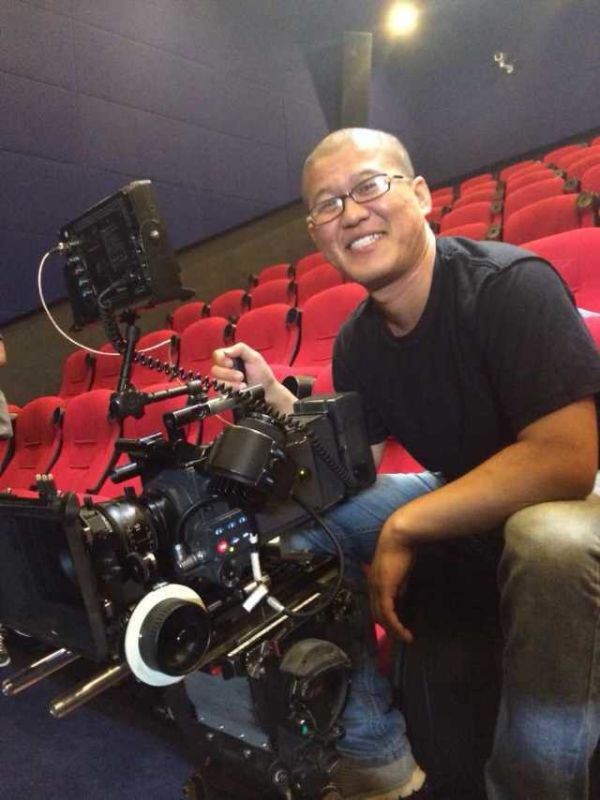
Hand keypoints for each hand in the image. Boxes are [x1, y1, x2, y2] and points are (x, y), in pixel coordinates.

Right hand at [212, 342, 274, 391]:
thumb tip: (225, 351)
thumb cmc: (262, 374)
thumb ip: (240, 349)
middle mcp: (225, 369)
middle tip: (241, 376)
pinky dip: (232, 389)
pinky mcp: (225, 391)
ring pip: (217, 381)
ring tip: (243, 385)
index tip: (231, 364)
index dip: (222, 359)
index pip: (217, 355)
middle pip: (215, 369)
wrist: (267, 391)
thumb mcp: (254, 357)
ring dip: (231, 383)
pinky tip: (241, 390)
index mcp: (231, 358)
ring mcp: (225, 381)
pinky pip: (221, 390)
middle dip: (228, 374)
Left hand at [368, 520, 415, 642]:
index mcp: (374, 582)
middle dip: (388, 629)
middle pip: (376, 614)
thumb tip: (400, 597)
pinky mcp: (384, 589)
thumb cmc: (400, 551)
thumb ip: (398, 586)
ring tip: (404, 638)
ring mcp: (376, 588)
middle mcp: (372, 586)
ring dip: (392, 630)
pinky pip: (387, 612)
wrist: (398, 538)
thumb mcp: (400, 573)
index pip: (376, 605)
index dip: (385, 619)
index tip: (395, 629)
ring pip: (380, 616)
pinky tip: (403, 631)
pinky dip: (395, 624)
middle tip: (400, 638)